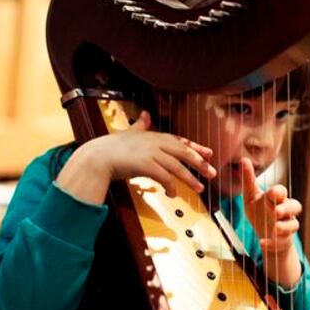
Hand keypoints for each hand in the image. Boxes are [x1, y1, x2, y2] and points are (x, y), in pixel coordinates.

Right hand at [57, 110, 215, 202]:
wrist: (97, 157)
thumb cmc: (111, 147)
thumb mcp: (129, 132)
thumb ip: (141, 125)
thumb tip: (146, 115)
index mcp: (154, 135)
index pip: (180, 141)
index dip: (196, 147)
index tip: (209, 153)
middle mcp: (155, 142)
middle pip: (183, 152)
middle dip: (200, 163)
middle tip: (212, 173)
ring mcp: (151, 153)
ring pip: (177, 166)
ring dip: (190, 179)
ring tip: (199, 188)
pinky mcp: (145, 165)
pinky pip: (164, 177)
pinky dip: (171, 186)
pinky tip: (173, 194)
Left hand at [241, 157, 302, 288]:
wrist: (265, 234)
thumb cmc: (260, 212)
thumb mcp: (251, 197)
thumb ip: (248, 181)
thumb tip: (244, 159)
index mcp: (277, 199)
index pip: (281, 192)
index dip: (279, 193)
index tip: (274, 193)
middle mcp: (285, 211)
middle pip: (295, 206)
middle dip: (286, 208)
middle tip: (276, 211)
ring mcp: (286, 226)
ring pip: (293, 225)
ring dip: (284, 226)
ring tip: (275, 228)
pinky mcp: (283, 241)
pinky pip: (282, 242)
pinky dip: (272, 243)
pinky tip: (262, 243)